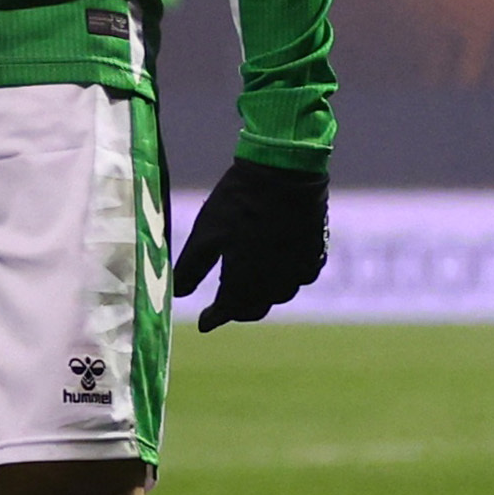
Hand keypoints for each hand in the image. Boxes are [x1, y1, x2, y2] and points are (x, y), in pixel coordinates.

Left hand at [172, 157, 328, 330]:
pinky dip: (286, 279)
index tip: (203, 323)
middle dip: (237, 309)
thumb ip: (190, 269)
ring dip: (262, 295)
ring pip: (279, 295)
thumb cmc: (239, 202)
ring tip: (249, 287)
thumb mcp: (206, 234)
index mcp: (246, 283)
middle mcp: (276, 285)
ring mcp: (299, 270)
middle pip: (255, 308)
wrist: (286, 171)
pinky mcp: (316, 253)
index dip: (213, 318)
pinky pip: (300, 277)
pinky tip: (279, 268)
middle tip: (224, 306)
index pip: (227, 311)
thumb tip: (177, 295)